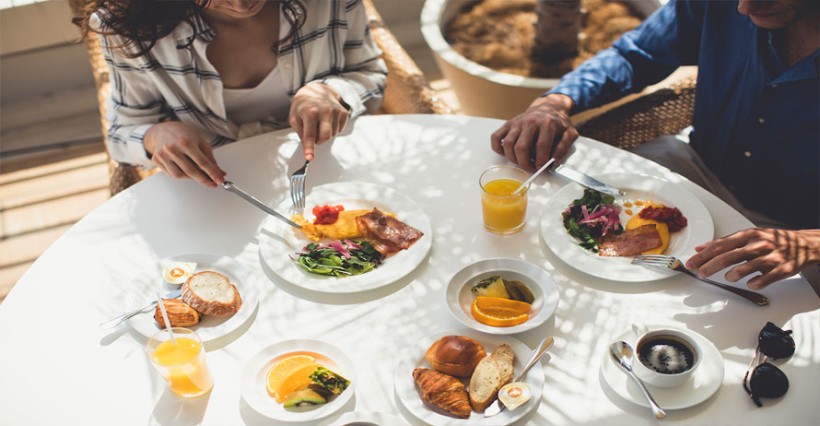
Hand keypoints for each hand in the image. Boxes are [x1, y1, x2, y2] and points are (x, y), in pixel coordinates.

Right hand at [143, 121, 225, 187]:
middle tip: (213, 183)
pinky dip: (181, 175)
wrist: (164, 129)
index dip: (212, 173)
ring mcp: (163, 155)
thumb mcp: (201, 142)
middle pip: (191, 170)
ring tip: (198, 173)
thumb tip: (220, 173)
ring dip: (191, 178)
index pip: (202, 162)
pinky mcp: (156, 160)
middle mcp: (172, 148)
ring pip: (180, 175)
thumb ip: (210, 159)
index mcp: (186, 142)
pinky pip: (171, 174)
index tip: (220, 180)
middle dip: (204, 180)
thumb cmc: (184, 134)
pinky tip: (185, 169)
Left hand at [290, 82, 349, 160]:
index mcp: (310, 112)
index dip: (309, 148)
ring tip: (320, 123)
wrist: (317, 90)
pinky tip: (327, 121)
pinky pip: (339, 130)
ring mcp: (336, 111)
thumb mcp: (295, 117)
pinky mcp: (344, 112)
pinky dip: (333, 129)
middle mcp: (324, 110)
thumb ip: (301, 133)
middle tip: (314, 135)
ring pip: (332, 135)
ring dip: (325, 134)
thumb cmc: (304, 106)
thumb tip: (308, 149)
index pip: (310, 135)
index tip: (309, 158)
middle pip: (325, 137)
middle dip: (319, 141)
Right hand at [490, 93, 577, 171]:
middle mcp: (530, 121)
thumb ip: (564, 147)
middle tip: (531, 169)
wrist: (548, 108)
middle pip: (521, 147)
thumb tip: (554, 160)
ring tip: (522, 162)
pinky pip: (496, 138)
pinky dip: (498, 148)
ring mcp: (517, 123)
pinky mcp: (508, 124)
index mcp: (547, 123)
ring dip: (513, 159)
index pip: (541, 146)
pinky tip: (507, 154)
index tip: (542, 168)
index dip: (541, 161)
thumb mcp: (570, 133)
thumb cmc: (558, 123)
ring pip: (508, 145)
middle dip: (525, 164)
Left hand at [685, 228, 819, 288]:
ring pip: (748, 265)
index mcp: (747, 235)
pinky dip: (756, 282)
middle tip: (700, 273)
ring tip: (727, 278)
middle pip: (729, 255)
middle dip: (711, 265)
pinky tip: (750, 284)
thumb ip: (724, 243)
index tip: (691, 262)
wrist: (803, 244)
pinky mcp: (782, 268)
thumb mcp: (747, 237)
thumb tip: (700, 247)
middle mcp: (758, 244)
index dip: (704, 255)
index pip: (720, 245)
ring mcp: (770, 256)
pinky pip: (767, 278)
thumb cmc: (771, 240)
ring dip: (734, 274)